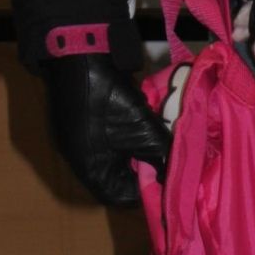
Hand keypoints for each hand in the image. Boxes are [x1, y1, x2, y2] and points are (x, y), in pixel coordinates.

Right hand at [43, 55, 171, 208]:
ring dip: (137, 148)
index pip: (121, 198)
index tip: (165, 176)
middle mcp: (81, 160)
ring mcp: (78, 140)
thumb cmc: (111, 99)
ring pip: (115, 156)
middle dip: (144, 166)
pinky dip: (126, 134)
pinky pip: (107, 138)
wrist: (80, 56)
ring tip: (156, 135)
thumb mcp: (145, 131)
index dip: (146, 191)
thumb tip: (177, 175)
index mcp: (90, 169)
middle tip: (164, 154)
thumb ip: (163, 156)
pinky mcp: (81, 122)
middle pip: (118, 177)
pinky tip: (141, 120)